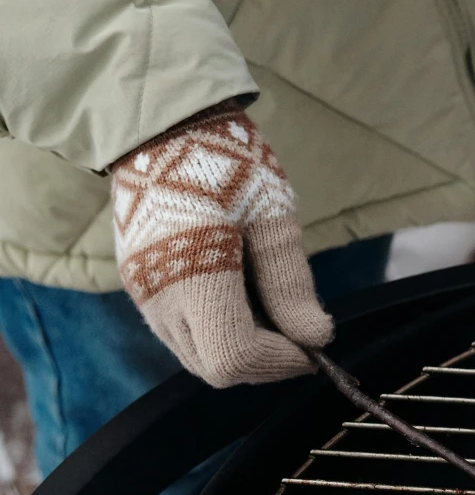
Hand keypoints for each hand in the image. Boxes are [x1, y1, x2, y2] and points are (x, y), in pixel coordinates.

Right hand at [111, 108, 332, 386]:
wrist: (165, 126)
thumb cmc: (228, 161)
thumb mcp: (273, 216)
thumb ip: (291, 282)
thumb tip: (316, 337)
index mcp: (192, 273)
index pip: (235, 355)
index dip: (280, 361)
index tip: (313, 345)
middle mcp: (158, 295)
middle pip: (214, 368)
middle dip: (264, 361)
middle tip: (298, 332)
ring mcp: (142, 294)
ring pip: (196, 356)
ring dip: (240, 348)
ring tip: (272, 309)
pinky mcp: (137, 286)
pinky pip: (180, 333)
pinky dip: (217, 331)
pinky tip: (242, 296)